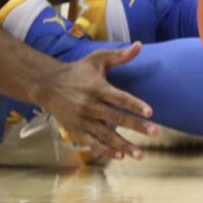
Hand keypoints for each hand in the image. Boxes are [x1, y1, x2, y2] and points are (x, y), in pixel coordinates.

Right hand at [34, 44, 158, 161]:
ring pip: (106, 135)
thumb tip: (140, 45)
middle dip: (137, 127)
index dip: (134, 104)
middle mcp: (89, 106)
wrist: (46, 85)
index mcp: (97, 88)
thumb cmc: (77, 71)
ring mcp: (82, 120)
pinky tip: (120, 157)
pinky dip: (105, 151)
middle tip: (156, 133)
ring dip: (124, 146)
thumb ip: (119, 55)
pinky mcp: (76, 130)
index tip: (150, 112)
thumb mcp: (97, 59)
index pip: (119, 98)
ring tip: (141, 154)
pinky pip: (92, 143)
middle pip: (116, 118)